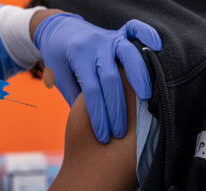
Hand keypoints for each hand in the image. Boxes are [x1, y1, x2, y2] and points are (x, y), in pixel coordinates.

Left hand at [34, 13, 161, 142]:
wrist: (58, 30)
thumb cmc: (58, 58)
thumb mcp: (59, 77)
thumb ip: (74, 95)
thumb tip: (93, 122)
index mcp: (77, 57)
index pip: (91, 91)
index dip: (98, 115)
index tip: (102, 136)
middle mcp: (95, 46)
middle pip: (111, 79)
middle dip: (116, 109)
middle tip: (120, 131)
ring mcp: (108, 37)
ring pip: (129, 56)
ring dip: (139, 78)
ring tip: (146, 100)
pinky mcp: (118, 32)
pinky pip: (135, 29)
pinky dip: (148, 35)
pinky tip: (157, 48)